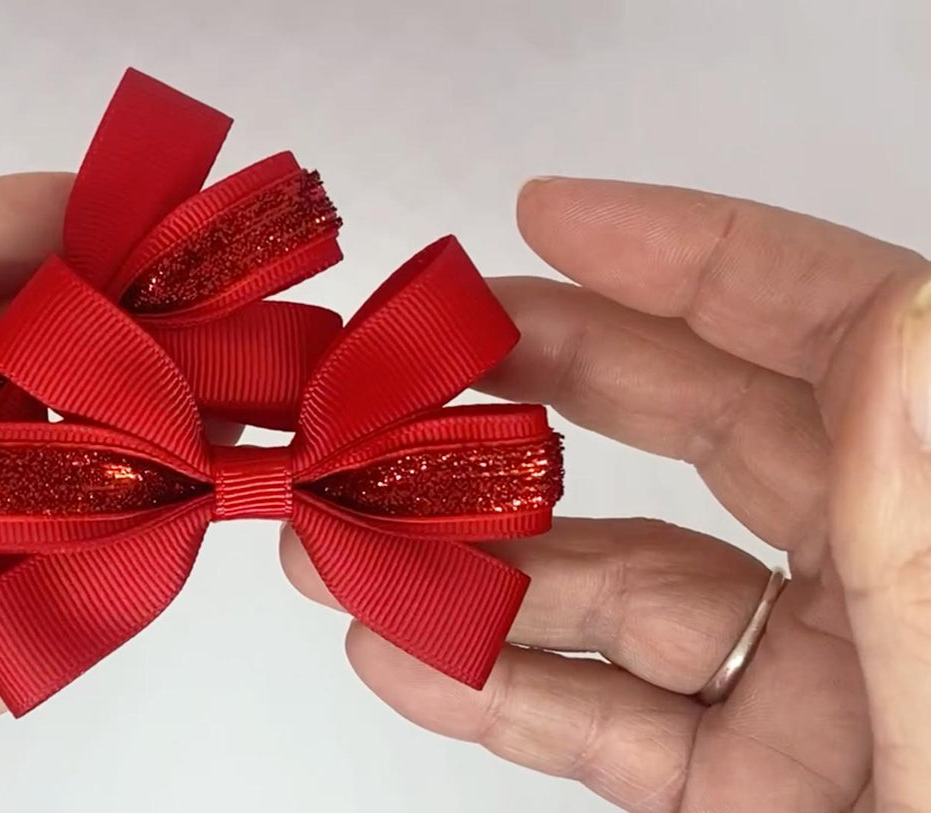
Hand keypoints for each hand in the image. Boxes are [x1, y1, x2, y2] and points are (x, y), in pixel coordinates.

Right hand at [283, 178, 930, 810]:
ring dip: (474, 556)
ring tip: (343, 535)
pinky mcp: (744, 780)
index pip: (843, 337)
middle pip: (710, 432)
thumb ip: (917, 549)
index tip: (551, 219)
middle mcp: (880, 590)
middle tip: (415, 358)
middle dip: (540, 383)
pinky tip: (404, 650)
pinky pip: (609, 714)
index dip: (697, 256)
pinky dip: (500, 682)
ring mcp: (808, 687)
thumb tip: (901, 340)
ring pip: (624, 582)